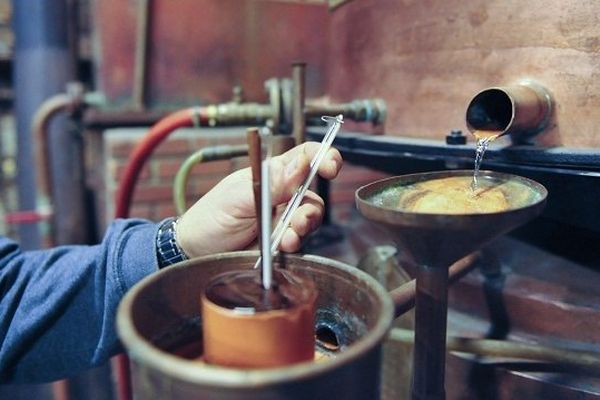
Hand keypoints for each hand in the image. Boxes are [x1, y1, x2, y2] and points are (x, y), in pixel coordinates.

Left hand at [176, 142, 341, 257]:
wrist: (196, 251)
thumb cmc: (211, 217)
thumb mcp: (237, 197)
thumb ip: (272, 184)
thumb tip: (302, 164)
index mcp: (272, 174)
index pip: (305, 157)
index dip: (323, 157)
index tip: (330, 166)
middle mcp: (281, 195)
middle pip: (312, 195)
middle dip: (311, 208)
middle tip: (299, 219)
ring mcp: (281, 219)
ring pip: (309, 220)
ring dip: (303, 228)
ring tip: (288, 237)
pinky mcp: (280, 242)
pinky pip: (298, 241)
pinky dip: (294, 244)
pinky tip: (283, 246)